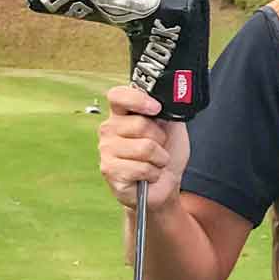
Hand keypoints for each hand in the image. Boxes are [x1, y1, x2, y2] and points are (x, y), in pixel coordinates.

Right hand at [97, 84, 188, 210]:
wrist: (165, 184)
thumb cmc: (165, 154)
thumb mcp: (172, 127)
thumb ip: (166, 109)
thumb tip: (165, 100)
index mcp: (122, 114)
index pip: (118, 96)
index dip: (137, 99)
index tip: (156, 108)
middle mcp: (109, 129)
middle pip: (140, 124)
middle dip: (160, 139)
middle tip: (159, 147)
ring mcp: (106, 150)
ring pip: (145, 148)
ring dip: (159, 159)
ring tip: (154, 162)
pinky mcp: (109, 170)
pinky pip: (141, 168)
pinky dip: (153, 173)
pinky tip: (148, 175)